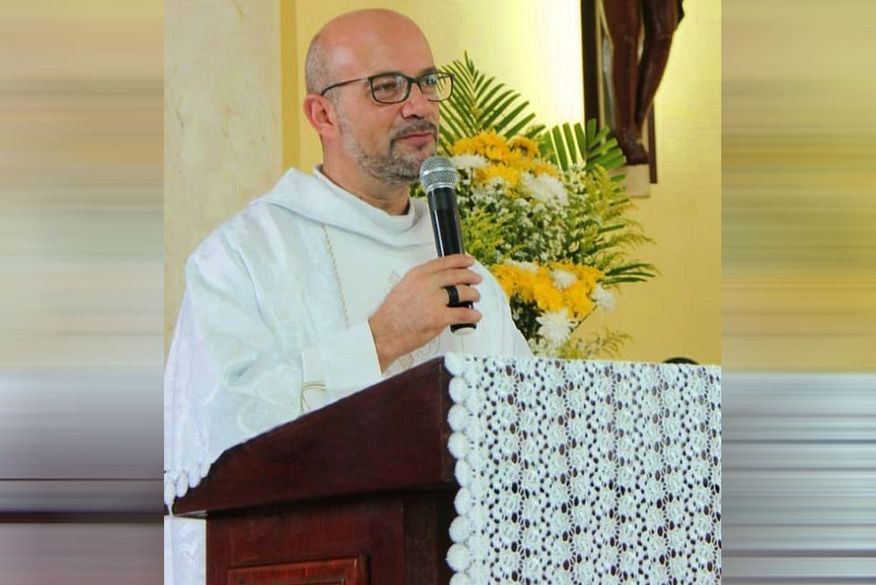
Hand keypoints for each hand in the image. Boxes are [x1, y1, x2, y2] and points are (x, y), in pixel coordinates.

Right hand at [368, 254, 481, 370]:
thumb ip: (421, 283)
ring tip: (475, 298)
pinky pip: (462, 314)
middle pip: (456, 275)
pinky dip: (472, 315)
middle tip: (476, 278)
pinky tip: (474, 316)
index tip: (467, 261)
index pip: (443, 262)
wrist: (383, 333)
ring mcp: (433, 300)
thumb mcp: (403, 288)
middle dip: (470, 276)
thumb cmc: (391, 316)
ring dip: (473, 295)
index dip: (460, 260)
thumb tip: (438, 284)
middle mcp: (426, 284)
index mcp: (417, 275)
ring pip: (462, 292)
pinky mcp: (438, 317)